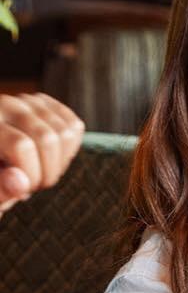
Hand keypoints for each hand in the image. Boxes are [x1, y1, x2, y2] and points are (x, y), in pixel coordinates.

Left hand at [0, 93, 83, 213]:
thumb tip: (21, 183)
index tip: (24, 190)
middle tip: (35, 185)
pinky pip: (74, 126)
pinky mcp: (46, 104)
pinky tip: (51, 158)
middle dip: (49, 172)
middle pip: (48, 138)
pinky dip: (70, 149)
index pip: (21, 145)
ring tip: (41, 172)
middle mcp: (6, 105)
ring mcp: (28, 102)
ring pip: (66, 132)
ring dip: (61, 163)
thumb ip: (0, 190)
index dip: (31, 174)